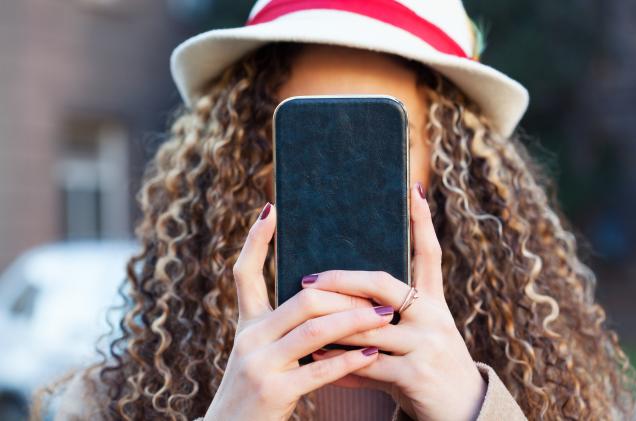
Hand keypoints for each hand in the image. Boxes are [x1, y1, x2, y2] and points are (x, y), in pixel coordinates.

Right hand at [203, 202, 394, 420]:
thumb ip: (282, 326)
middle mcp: (249, 337)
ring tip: (386, 315)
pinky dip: (350, 360)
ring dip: (356, 320)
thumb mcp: (259, 352)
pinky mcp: (274, 391)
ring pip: (316, 329)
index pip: (244, 272)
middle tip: (378, 293)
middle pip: (303, 299)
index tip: (273, 209)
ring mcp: (259, 363)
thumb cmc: (256, 389)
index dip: (256, 240)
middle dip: (345, 294)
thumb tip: (325, 298)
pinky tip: (373, 354)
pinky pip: (320, 369)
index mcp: (247, 324)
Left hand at [306, 182, 487, 420]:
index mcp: (433, 302)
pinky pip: (366, 365)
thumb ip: (384, 316)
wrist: (460, 412)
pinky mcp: (416, 374)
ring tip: (302, 316)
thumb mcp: (414, 335)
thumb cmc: (426, 365)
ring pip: (366, 326)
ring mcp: (427, 344)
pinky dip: (339, 364)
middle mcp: (433, 316)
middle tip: (310, 280)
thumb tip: (338, 297)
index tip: (412, 188)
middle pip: (382, 284)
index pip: (429, 253)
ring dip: (332, 325)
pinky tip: (318, 363)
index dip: (422, 220)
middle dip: (342, 280)